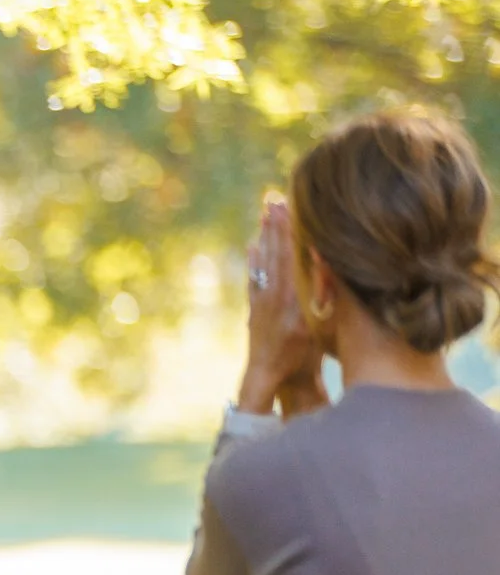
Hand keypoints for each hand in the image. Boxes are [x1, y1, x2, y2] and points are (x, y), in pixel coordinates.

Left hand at [237, 198, 324, 416]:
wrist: (266, 375)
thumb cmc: (296, 355)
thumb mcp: (314, 326)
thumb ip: (320, 294)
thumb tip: (323, 263)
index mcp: (287, 294)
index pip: (287, 254)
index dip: (287, 229)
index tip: (286, 205)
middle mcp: (271, 292)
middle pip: (273, 251)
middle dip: (274, 225)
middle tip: (271, 199)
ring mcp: (260, 299)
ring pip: (262, 261)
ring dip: (263, 237)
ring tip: (264, 214)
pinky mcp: (254, 308)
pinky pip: (254, 278)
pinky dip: (253, 261)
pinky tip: (252, 246)